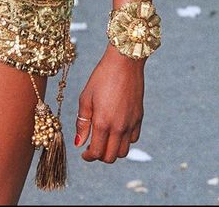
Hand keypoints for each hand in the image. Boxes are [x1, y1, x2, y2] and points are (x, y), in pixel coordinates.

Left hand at [74, 45, 144, 162]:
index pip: (97, 152)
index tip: (83, 152)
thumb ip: (82, 123)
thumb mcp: (86, 97)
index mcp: (103, 122)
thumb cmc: (102, 76)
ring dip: (113, 150)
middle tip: (92, 146)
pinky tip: (116, 130)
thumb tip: (79, 143)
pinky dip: (124, 141)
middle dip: (100, 156)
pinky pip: (133, 139)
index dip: (88, 156)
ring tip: (104, 139)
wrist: (124, 62)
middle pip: (111, 157)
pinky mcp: (139, 117)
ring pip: (123, 151)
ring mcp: (131, 123)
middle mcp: (119, 127)